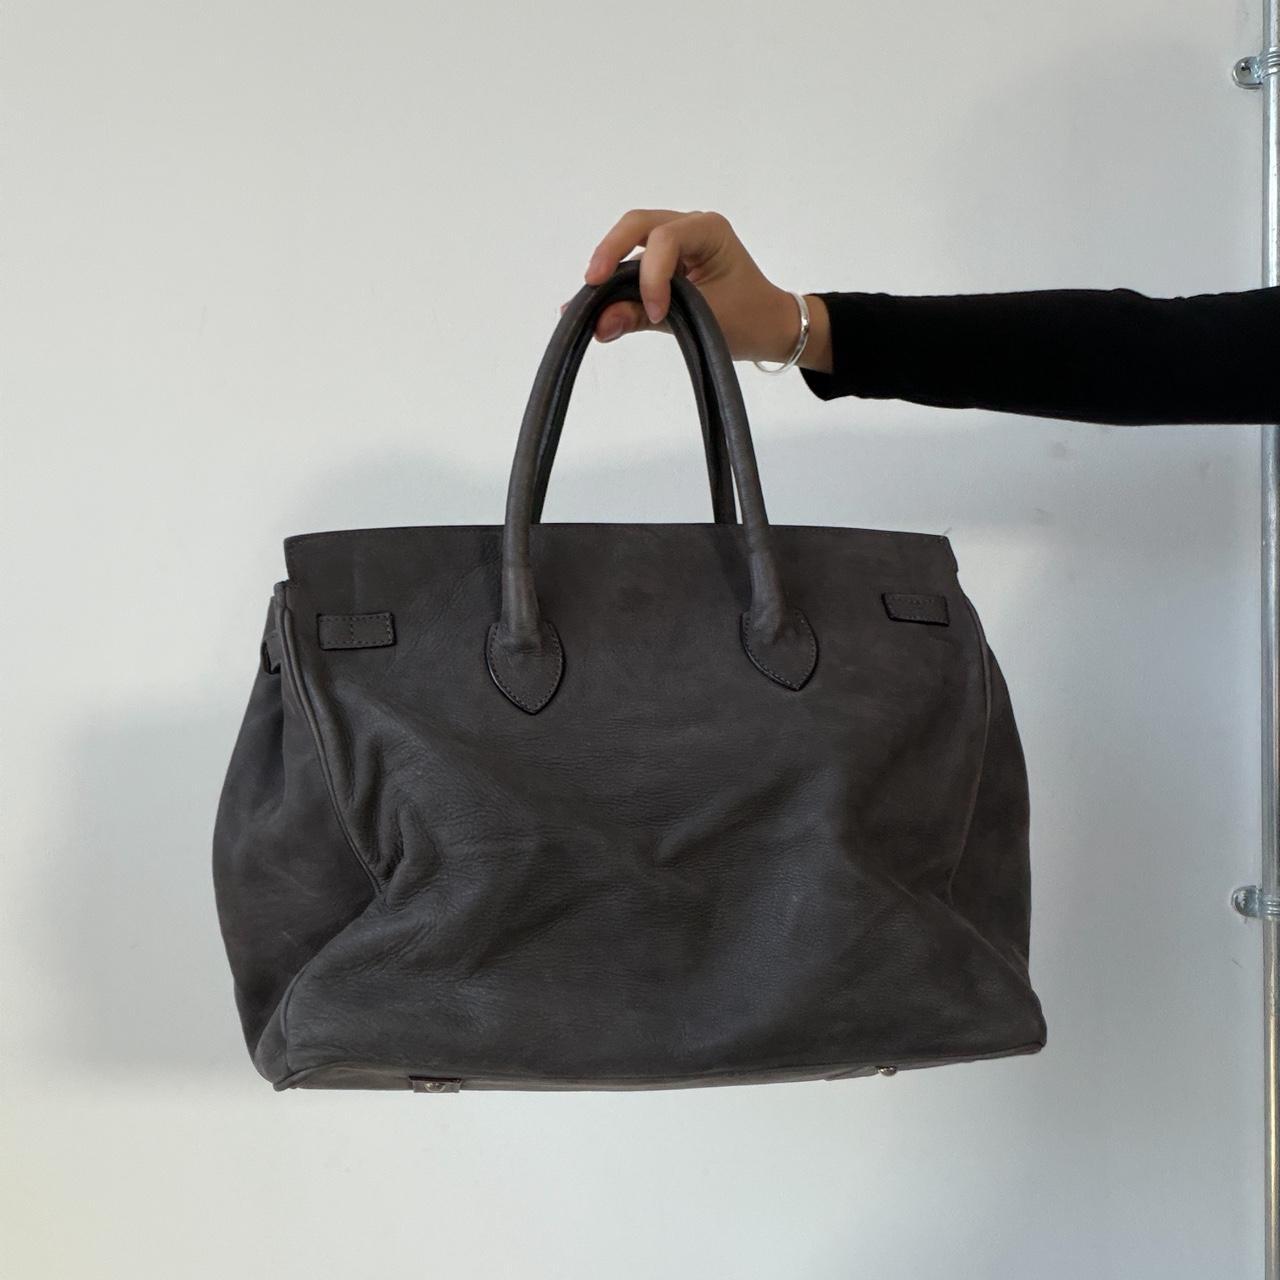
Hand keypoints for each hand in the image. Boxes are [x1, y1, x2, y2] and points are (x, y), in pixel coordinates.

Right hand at [560, 209, 830, 370]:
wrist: (770, 326)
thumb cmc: (749, 320)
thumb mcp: (700, 322)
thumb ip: (645, 319)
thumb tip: (599, 325)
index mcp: (710, 230)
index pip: (665, 239)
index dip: (651, 276)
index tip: (655, 314)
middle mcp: (692, 226)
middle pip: (638, 223)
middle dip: (611, 251)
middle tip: (591, 285)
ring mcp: (679, 239)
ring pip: (632, 236)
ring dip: (611, 261)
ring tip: (592, 296)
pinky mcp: (668, 258)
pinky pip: (636, 257)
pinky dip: (619, 275)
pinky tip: (601, 297)